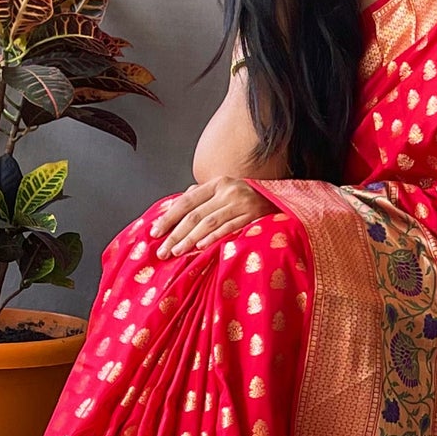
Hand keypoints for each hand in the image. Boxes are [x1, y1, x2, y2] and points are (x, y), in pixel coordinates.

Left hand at [149, 178, 268, 257]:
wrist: (281, 200)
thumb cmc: (248, 198)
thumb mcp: (224, 192)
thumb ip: (201, 197)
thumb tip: (174, 206)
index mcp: (217, 184)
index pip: (187, 201)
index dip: (169, 217)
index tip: (155, 232)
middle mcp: (228, 191)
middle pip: (195, 214)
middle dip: (176, 233)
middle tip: (162, 250)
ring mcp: (241, 203)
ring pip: (209, 222)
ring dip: (190, 239)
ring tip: (177, 252)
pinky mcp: (253, 215)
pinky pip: (229, 227)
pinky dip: (214, 237)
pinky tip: (201, 247)